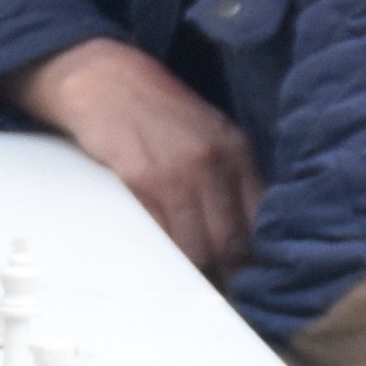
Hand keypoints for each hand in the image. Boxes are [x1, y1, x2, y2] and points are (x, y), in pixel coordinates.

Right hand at [7, 38, 258, 277]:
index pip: (260, 220)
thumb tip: (250, 232)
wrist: (106, 80)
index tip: (244, 273)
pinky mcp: (138, 180)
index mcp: (236, 149)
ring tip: (185, 275)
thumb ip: (233, 175)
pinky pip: (159, 236)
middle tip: (214, 284)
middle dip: (223, 271)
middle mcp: (212, 161)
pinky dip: (161, 255)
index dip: (254, 256)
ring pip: (195, 247)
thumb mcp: (210, 132)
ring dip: (191, 270)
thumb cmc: (158, 110)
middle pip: (230, 242)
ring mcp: (175, 172)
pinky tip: (158, 256)